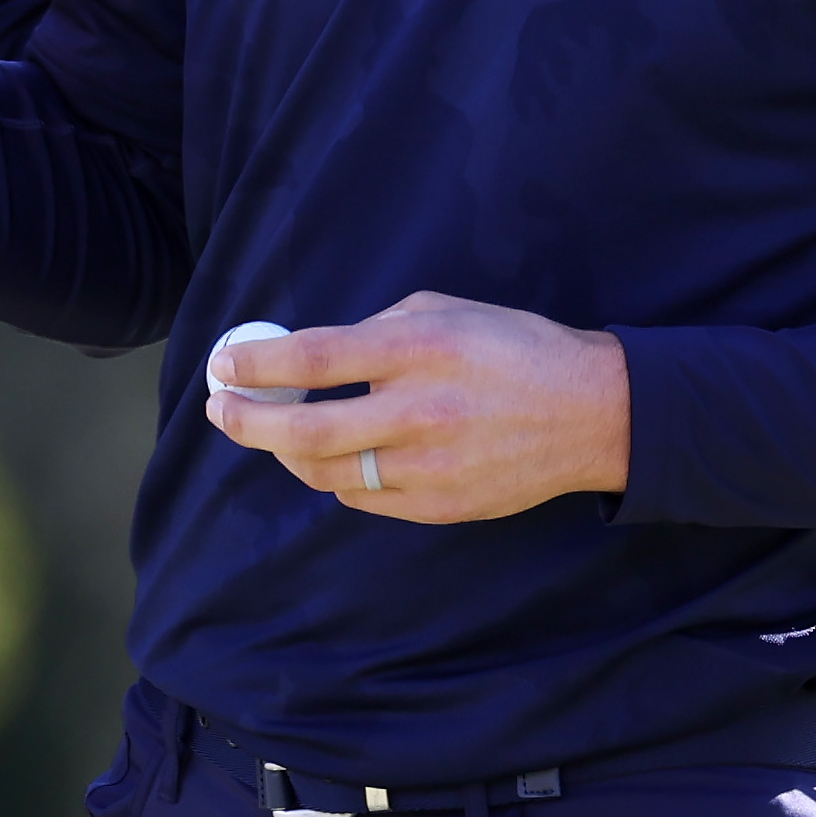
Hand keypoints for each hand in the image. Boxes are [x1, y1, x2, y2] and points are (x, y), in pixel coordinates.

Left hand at [202, 293, 631, 523]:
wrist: (593, 413)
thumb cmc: (514, 349)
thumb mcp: (448, 310)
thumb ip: (379, 328)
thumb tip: (311, 354)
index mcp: (421, 349)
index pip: (316, 358)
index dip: (257, 364)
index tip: (225, 365)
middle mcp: (422, 411)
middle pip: (307, 431)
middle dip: (248, 422)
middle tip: (222, 411)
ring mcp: (432, 467)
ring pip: (327, 473)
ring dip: (287, 453)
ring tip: (275, 434)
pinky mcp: (442, 506)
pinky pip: (363, 498)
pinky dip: (338, 478)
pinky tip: (337, 457)